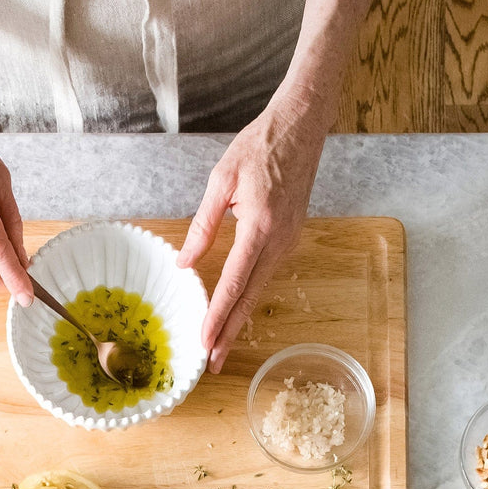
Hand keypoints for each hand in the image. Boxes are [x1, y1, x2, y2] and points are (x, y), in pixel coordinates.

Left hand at [178, 101, 323, 371]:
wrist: (302, 126)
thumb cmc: (260, 145)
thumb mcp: (221, 180)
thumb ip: (202, 225)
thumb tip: (185, 263)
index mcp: (259, 226)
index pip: (234, 283)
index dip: (218, 316)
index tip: (205, 342)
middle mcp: (278, 241)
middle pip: (250, 298)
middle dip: (230, 332)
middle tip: (212, 362)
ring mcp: (289, 242)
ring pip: (260, 290)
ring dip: (239, 319)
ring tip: (220, 346)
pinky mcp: (291, 239)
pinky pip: (266, 276)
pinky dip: (250, 298)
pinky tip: (236, 312)